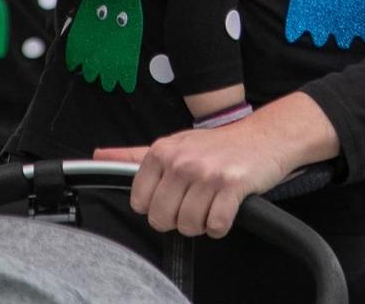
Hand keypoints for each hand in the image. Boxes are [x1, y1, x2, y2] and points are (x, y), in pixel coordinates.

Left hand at [97, 96, 336, 237]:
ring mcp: (207, 173)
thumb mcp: (174, 144)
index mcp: (162, 151)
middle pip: (162, 219)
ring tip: (212, 202)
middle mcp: (181, 160)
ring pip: (188, 226)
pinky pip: (216, 226)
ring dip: (202, 223)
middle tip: (196, 201)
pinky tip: (227, 208)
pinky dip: (221, 225)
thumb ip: (135, 155)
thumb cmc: (218, 146)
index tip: (174, 194)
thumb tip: (99, 155)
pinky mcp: (231, 185)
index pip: (140, 203)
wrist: (266, 137)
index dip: (158, 206)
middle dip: (180, 219)